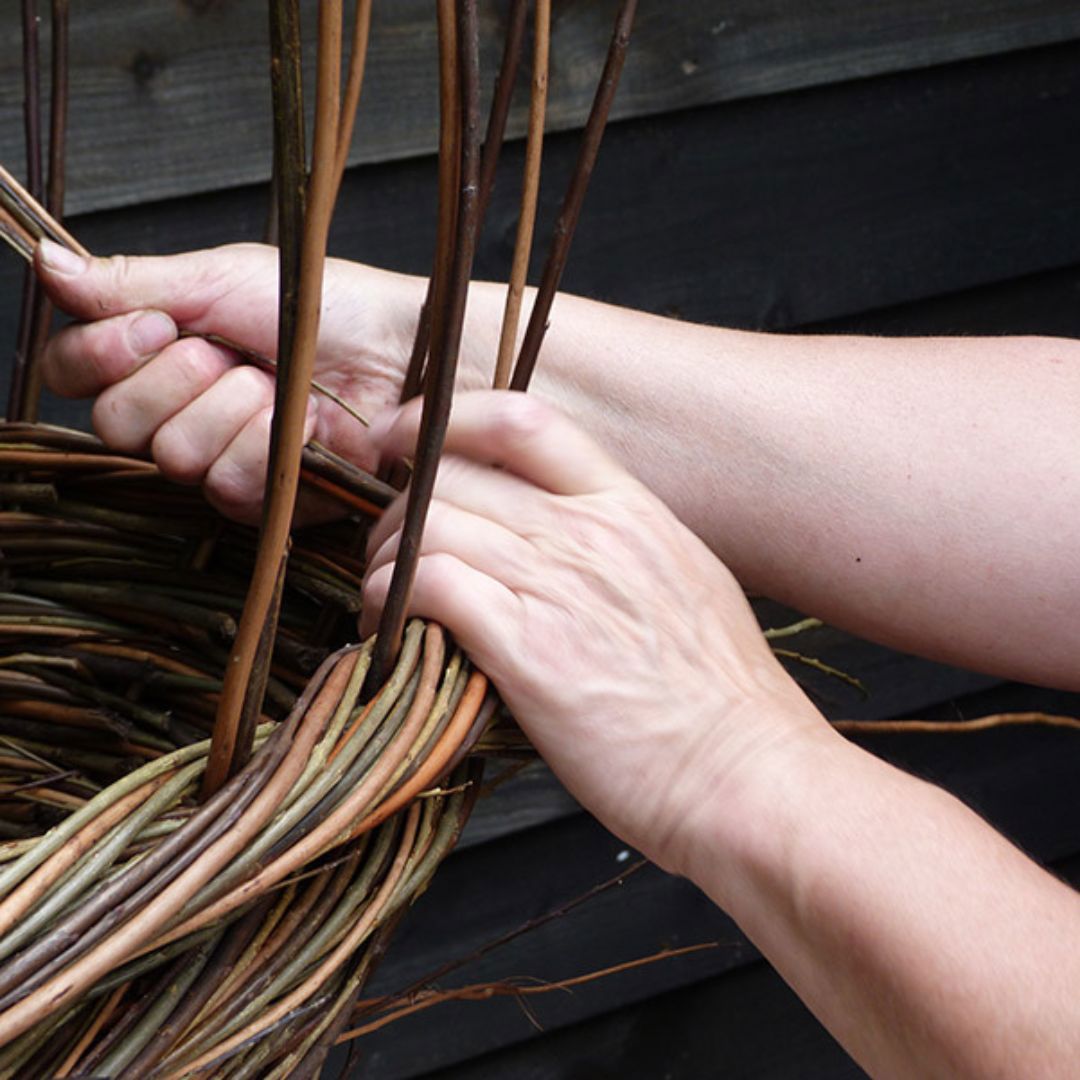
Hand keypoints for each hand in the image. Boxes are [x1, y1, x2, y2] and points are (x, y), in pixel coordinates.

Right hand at [36, 239, 427, 521]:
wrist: (399, 351)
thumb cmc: (325, 305)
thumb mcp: (222, 278)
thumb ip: (132, 282)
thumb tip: (46, 263)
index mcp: (157, 353)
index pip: (73, 371)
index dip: (100, 353)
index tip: (157, 326)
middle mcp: (178, 411)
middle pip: (114, 423)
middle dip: (177, 379)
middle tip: (231, 355)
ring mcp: (217, 458)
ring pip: (173, 455)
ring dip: (232, 408)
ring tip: (278, 385)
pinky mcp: (261, 498)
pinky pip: (228, 484)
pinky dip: (268, 445)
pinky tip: (301, 424)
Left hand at [362, 391, 830, 868]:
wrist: (748, 776)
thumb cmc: (723, 698)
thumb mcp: (687, 585)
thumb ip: (620, 547)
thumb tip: (556, 540)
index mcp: (631, 508)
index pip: (524, 420)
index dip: (448, 419)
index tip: (407, 440)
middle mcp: (590, 532)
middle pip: (457, 475)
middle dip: (401, 507)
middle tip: (391, 551)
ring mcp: (559, 586)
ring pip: (431, 527)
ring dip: (387, 560)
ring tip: (387, 599)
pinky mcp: (530, 650)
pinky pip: (431, 587)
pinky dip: (392, 599)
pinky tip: (392, 627)